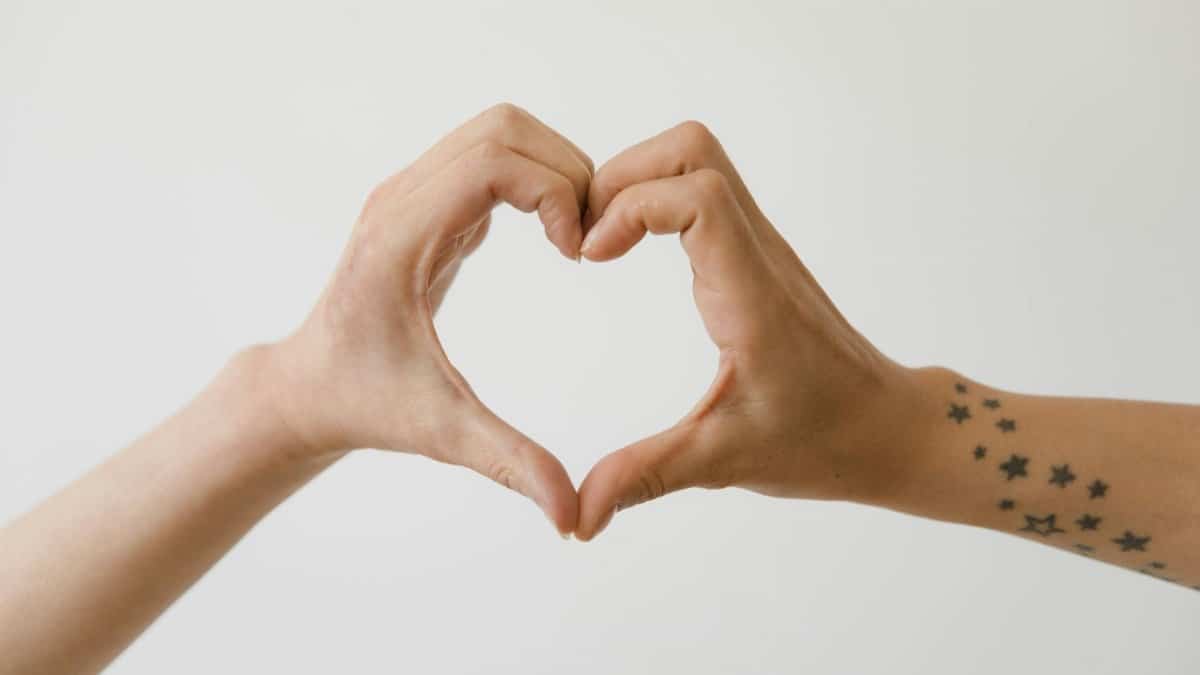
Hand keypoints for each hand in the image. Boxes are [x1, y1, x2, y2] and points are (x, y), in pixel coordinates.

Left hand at [265, 104, 592, 535]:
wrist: (307, 386)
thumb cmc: (364, 402)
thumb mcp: (441, 433)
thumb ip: (509, 463)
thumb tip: (571, 516)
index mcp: (401, 236)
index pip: (495, 161)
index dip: (555, 193)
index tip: (577, 255)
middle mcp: (403, 198)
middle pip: (504, 128)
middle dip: (565, 171)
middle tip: (588, 240)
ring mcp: (412, 194)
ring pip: (500, 133)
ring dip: (553, 171)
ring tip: (575, 238)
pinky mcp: (427, 204)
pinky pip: (492, 160)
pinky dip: (535, 183)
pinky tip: (551, 240)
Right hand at [575, 121, 922, 539]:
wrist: (889, 428)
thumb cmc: (822, 441)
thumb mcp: (723, 461)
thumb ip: (645, 477)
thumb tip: (575, 518)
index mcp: (752, 296)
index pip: (697, 196)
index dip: (630, 207)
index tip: (591, 257)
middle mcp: (758, 255)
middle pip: (693, 149)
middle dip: (622, 176)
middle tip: (586, 237)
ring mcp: (761, 248)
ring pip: (699, 158)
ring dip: (638, 181)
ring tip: (600, 240)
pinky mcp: (756, 255)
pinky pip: (704, 190)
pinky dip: (655, 199)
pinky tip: (628, 252)